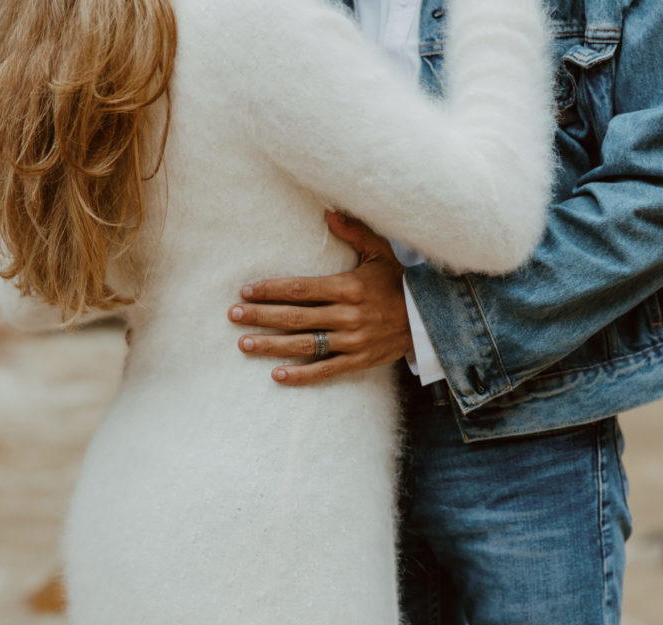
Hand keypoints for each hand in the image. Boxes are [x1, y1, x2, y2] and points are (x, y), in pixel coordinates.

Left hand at [228, 211, 412, 384]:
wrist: (429, 318)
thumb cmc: (399, 283)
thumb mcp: (380, 253)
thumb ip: (354, 233)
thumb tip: (328, 212)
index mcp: (349, 287)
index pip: (300, 288)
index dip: (270, 289)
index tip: (246, 291)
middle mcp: (347, 315)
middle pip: (295, 316)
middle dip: (261, 316)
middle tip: (233, 316)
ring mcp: (352, 341)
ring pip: (304, 344)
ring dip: (271, 345)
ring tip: (244, 343)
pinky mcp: (358, 360)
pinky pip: (325, 370)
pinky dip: (301, 374)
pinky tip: (277, 374)